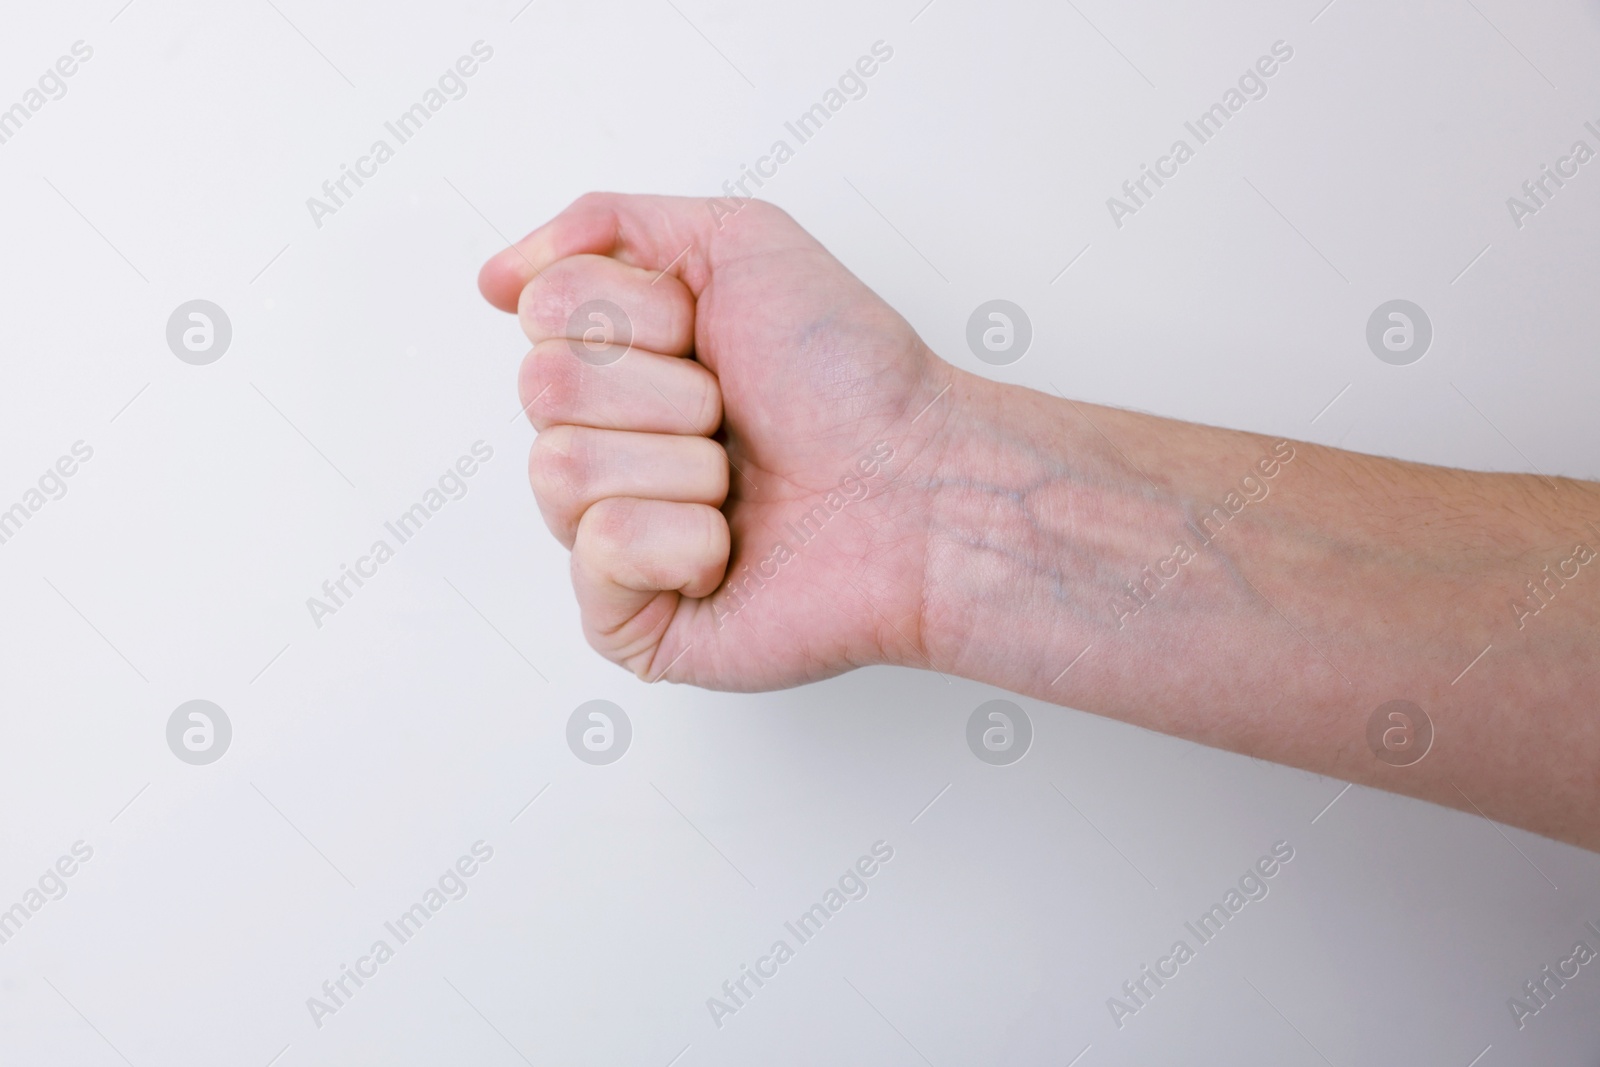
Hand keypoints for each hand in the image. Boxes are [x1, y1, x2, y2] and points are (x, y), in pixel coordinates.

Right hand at [479, 193, 962, 688]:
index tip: (711, 339)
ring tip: (740, 484)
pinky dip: (681, 538)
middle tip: (733, 417)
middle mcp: (606, 451)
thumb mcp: (737, 239)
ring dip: (680, 463)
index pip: (544, 314)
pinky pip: (600, 552)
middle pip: (541, 390)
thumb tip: (498, 281)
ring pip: (562, 470)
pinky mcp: (630, 622)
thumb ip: (606, 226)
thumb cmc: (850, 378)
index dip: (640, 314)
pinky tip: (731, 549)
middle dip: (663, 390)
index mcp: (619, 369)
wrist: (922, 484)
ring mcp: (610, 543)